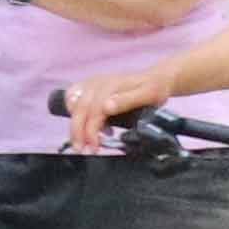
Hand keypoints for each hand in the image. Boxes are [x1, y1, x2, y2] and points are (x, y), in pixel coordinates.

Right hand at [56, 60, 172, 140]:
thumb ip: (127, 100)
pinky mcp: (89, 85)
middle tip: (81, 150)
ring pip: (73, 103)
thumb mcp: (147, 95)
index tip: (94, 148)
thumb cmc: (153, 89)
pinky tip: (84, 125)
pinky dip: (73, 112)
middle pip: (79, 108)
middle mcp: (98, 83)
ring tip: (81, 142)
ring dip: (74, 125)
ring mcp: (92, 83)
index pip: (94, 110)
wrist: (156, 78)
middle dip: (77, 132)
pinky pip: (72, 96)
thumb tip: (106, 107)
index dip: (91, 131)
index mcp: (111, 86)